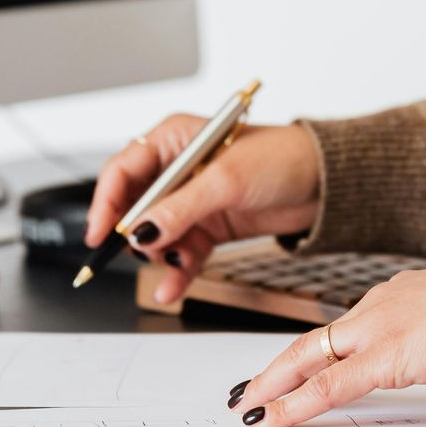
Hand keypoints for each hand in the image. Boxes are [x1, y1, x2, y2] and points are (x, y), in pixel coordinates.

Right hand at [87, 117, 321, 304]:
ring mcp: (192, 200)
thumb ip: (180, 208)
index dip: (106, 202)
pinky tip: (172, 287)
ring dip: (159, 255)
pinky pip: (180, 252)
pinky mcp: (207, 227)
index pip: (123, 170)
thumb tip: (141, 231)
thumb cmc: (281, 159)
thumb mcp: (226, 181)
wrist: (325, 183)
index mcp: (173, 139)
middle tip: (143, 251)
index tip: (100, 233)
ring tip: (173, 265)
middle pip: (134, 206)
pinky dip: (176, 270)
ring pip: (156, 235)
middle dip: (135, 233)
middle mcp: (177, 169)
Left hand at [229, 253, 425, 426]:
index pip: (349, 327)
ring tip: (249, 408)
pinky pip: (328, 386)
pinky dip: (296, 404)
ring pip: (310, 358)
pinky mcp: (384, 357)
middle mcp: (383, 304)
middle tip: (250, 388)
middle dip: (279, 367)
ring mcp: (379, 328)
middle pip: (317, 339)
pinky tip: (273, 419)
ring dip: (275, 385)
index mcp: (405, 296)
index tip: (299, 366)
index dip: (319, 351)